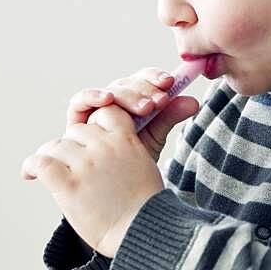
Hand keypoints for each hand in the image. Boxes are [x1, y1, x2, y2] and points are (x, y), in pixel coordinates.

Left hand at [22, 105, 163, 256]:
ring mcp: (87, 165)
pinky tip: (29, 175)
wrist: (143, 231)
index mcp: (127, 141)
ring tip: (50, 173)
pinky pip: (41, 163)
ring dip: (52, 158)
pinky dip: (32, 167)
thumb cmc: (145, 206)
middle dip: (72, 146)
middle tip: (69, 164)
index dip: (95, 126)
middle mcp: (106, 148)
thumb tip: (101, 148)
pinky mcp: (69, 185)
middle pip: (75, 131)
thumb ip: (124, 151)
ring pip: (55, 146)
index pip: (104, 113)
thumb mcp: (144, 166)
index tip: (90, 140)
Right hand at [66, 68, 199, 160]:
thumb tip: (194, 101)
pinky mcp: (76, 121)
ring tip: (143, 107)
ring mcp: (94, 111)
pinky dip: (92, 96)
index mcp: (132, 102)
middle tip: (158, 102)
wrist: (112, 192)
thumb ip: (169, 117)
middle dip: (143, 90)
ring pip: (108, 91)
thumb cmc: (131, 162)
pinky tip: (106, 100)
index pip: (142, 80)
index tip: (169, 82)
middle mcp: (113, 102)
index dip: (154, 77)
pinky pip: (80, 103)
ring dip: (125, 95)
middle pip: (126, 84)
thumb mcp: (154, 138)